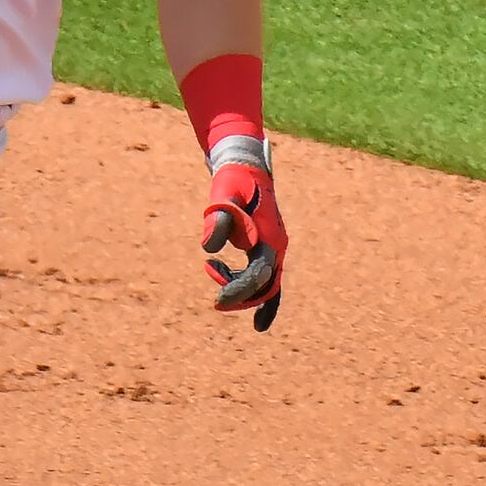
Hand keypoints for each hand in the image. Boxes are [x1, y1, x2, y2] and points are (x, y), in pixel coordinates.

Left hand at [199, 134, 284, 333]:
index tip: (218, 300)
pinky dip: (264, 299)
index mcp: (269, 237)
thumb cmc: (232, 181)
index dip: (238, 290)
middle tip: (216, 303)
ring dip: (244, 292)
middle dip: (242, 298)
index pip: (257, 275)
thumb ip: (217, 219)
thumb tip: (209, 247)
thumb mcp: (220, 196)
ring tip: (219, 291)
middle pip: (265, 285)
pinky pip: (269, 279)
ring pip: (267, 284)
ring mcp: (274, 246)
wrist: (245, 166)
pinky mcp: (267, 246)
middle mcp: (277, 245)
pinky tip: (256, 319)